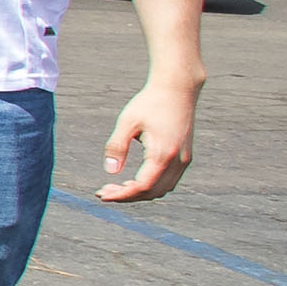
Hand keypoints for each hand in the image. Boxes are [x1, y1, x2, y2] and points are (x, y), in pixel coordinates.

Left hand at [98, 75, 198, 202]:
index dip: (122, 195)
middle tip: (104, 190)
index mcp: (162, 153)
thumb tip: (110, 171)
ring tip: (116, 186)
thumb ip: (117, 147)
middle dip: (127, 196)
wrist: (177, 89)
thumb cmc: (149, 102)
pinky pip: (169, 181)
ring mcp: (184, 160)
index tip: (101, 194)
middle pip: (152, 192)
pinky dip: (151, 185)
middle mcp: (177, 161)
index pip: (142, 186)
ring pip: (162, 189)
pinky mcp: (185, 156)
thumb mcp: (127, 121)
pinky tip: (133, 179)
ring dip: (140, 192)